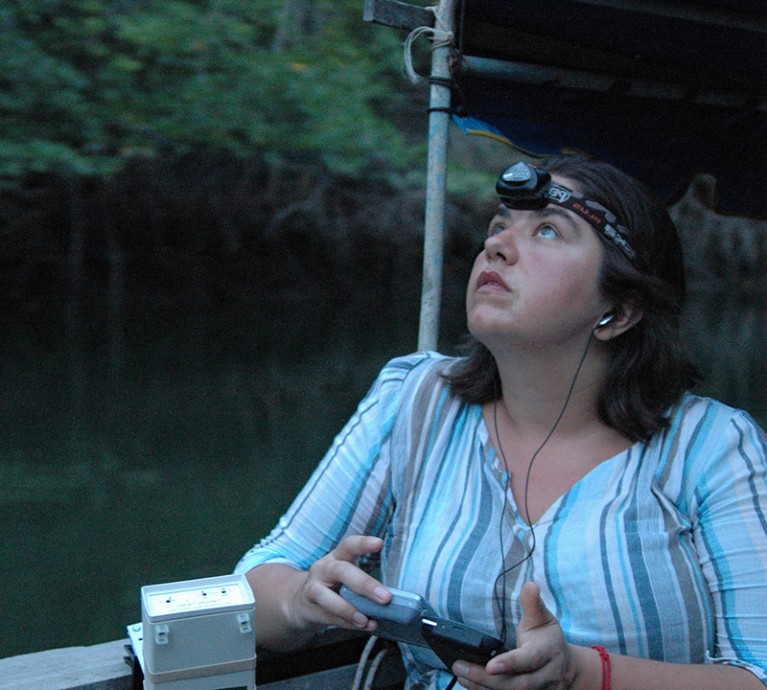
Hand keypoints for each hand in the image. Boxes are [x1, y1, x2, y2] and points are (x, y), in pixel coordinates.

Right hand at [287, 534, 391, 633]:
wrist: (299, 602)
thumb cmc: (332, 587)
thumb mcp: (346, 578)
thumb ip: (363, 585)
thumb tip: (391, 600)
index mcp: (336, 557)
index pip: (349, 545)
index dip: (363, 543)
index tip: (379, 543)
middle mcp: (323, 568)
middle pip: (342, 571)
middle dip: (364, 584)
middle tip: (384, 597)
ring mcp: (312, 587)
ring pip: (327, 596)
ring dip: (349, 609)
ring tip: (366, 620)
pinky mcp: (308, 607)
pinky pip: (328, 616)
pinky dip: (346, 623)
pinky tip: (362, 626)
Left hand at [452, 582, 579, 688]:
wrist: (567, 669)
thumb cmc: (548, 640)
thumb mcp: (543, 618)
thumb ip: (533, 604)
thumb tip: (530, 585)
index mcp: (548, 653)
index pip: (529, 660)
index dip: (510, 664)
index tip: (490, 665)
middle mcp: (545, 677)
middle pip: (517, 684)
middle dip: (487, 679)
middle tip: (460, 666)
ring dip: (482, 687)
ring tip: (460, 673)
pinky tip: (469, 683)